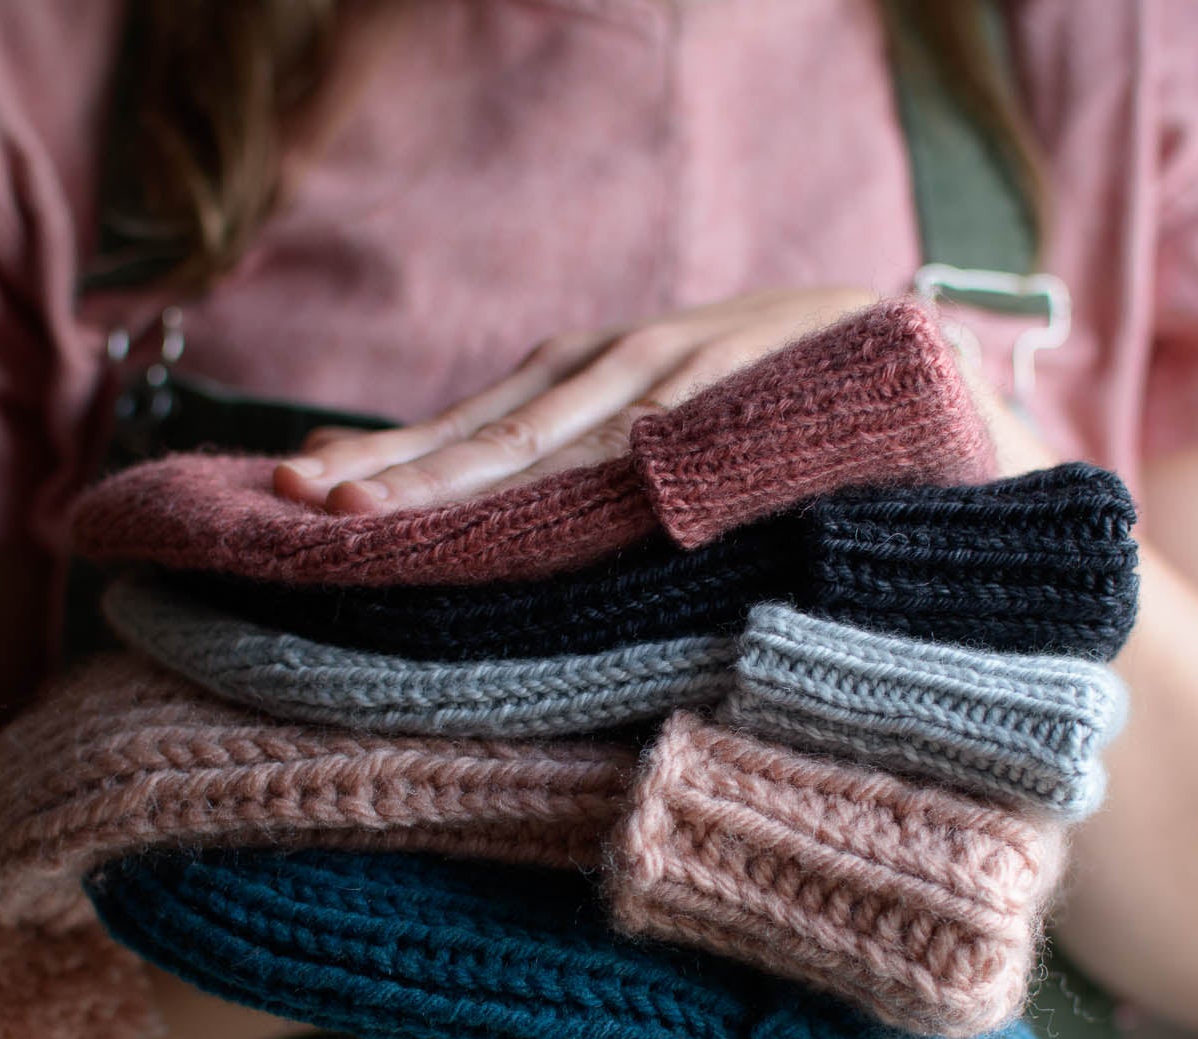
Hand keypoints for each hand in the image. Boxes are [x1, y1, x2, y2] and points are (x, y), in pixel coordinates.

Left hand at [272, 287, 879, 513]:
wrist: (902, 355)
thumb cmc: (759, 408)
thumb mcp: (655, 428)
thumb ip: (580, 469)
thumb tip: (472, 525)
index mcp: (584, 381)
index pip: (467, 428)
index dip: (385, 459)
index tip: (295, 492)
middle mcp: (615, 367)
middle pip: (490, 434)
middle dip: (398, 471)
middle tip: (310, 503)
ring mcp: (678, 374)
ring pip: (559, 437)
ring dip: (470, 476)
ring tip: (383, 509)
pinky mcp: (745, 388)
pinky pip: (667, 434)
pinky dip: (604, 464)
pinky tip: (543, 495)